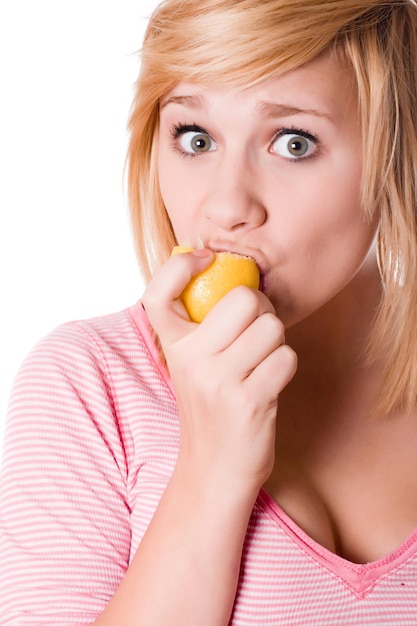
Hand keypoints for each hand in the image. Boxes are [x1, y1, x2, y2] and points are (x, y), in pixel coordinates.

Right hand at [142, 249, 296, 492]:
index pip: (158, 293)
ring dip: (276, 343)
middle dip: (262, 310)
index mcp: (172, 346)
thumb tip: (229, 273)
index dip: (179, 266)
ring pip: (272, 327)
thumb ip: (204, 327)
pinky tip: (269, 384)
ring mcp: (219, 380)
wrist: (214, 469)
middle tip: (256, 331)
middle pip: (245, 299)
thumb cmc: (211, 408)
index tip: (204, 258)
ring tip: (261, 363)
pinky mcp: (250, 401)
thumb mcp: (193, 366)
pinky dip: (285, 367)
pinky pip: (286, 357)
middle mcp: (190, 359)